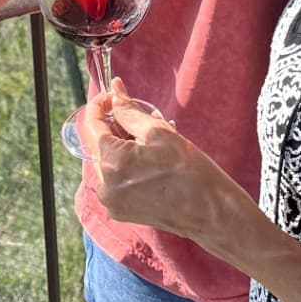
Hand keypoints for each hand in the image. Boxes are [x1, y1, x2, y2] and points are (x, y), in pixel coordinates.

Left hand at [77, 78, 242, 245]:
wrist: (209, 211)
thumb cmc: (189, 170)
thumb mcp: (159, 132)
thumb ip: (130, 111)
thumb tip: (115, 90)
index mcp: (113, 163)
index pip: (91, 125)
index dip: (100, 105)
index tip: (112, 94)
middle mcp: (105, 186)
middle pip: (100, 145)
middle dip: (116, 127)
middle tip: (142, 117)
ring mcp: (112, 202)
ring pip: (108, 162)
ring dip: (123, 146)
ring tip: (152, 141)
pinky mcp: (120, 211)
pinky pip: (116, 180)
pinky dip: (127, 166)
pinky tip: (150, 161)